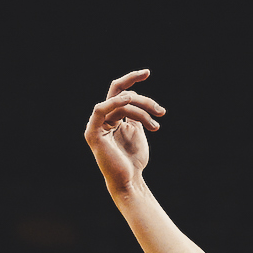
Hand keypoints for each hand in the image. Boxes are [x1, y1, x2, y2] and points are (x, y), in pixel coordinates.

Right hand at [85, 69, 164, 195]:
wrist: (129, 181)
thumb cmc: (133, 160)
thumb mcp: (138, 133)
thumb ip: (136, 116)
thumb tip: (141, 101)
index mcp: (112, 117)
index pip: (121, 92)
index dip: (132, 79)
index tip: (147, 72)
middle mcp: (103, 118)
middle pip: (120, 93)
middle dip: (139, 92)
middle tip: (159, 106)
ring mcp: (97, 124)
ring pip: (120, 103)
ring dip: (141, 109)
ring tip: (157, 124)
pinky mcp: (93, 132)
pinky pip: (100, 110)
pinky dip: (113, 103)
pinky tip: (128, 101)